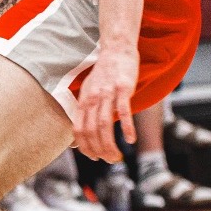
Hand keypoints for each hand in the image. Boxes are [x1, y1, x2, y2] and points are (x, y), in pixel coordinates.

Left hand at [72, 46, 136, 162]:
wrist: (116, 50)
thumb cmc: (104, 75)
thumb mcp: (89, 92)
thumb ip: (86, 111)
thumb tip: (84, 132)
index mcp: (83, 102)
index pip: (79, 130)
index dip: (85, 147)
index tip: (94, 157)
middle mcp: (92, 99)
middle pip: (91, 131)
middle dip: (99, 150)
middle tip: (110, 160)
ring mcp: (107, 94)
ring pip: (104, 125)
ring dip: (110, 145)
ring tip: (117, 156)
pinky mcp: (123, 89)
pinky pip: (123, 111)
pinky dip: (127, 127)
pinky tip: (131, 140)